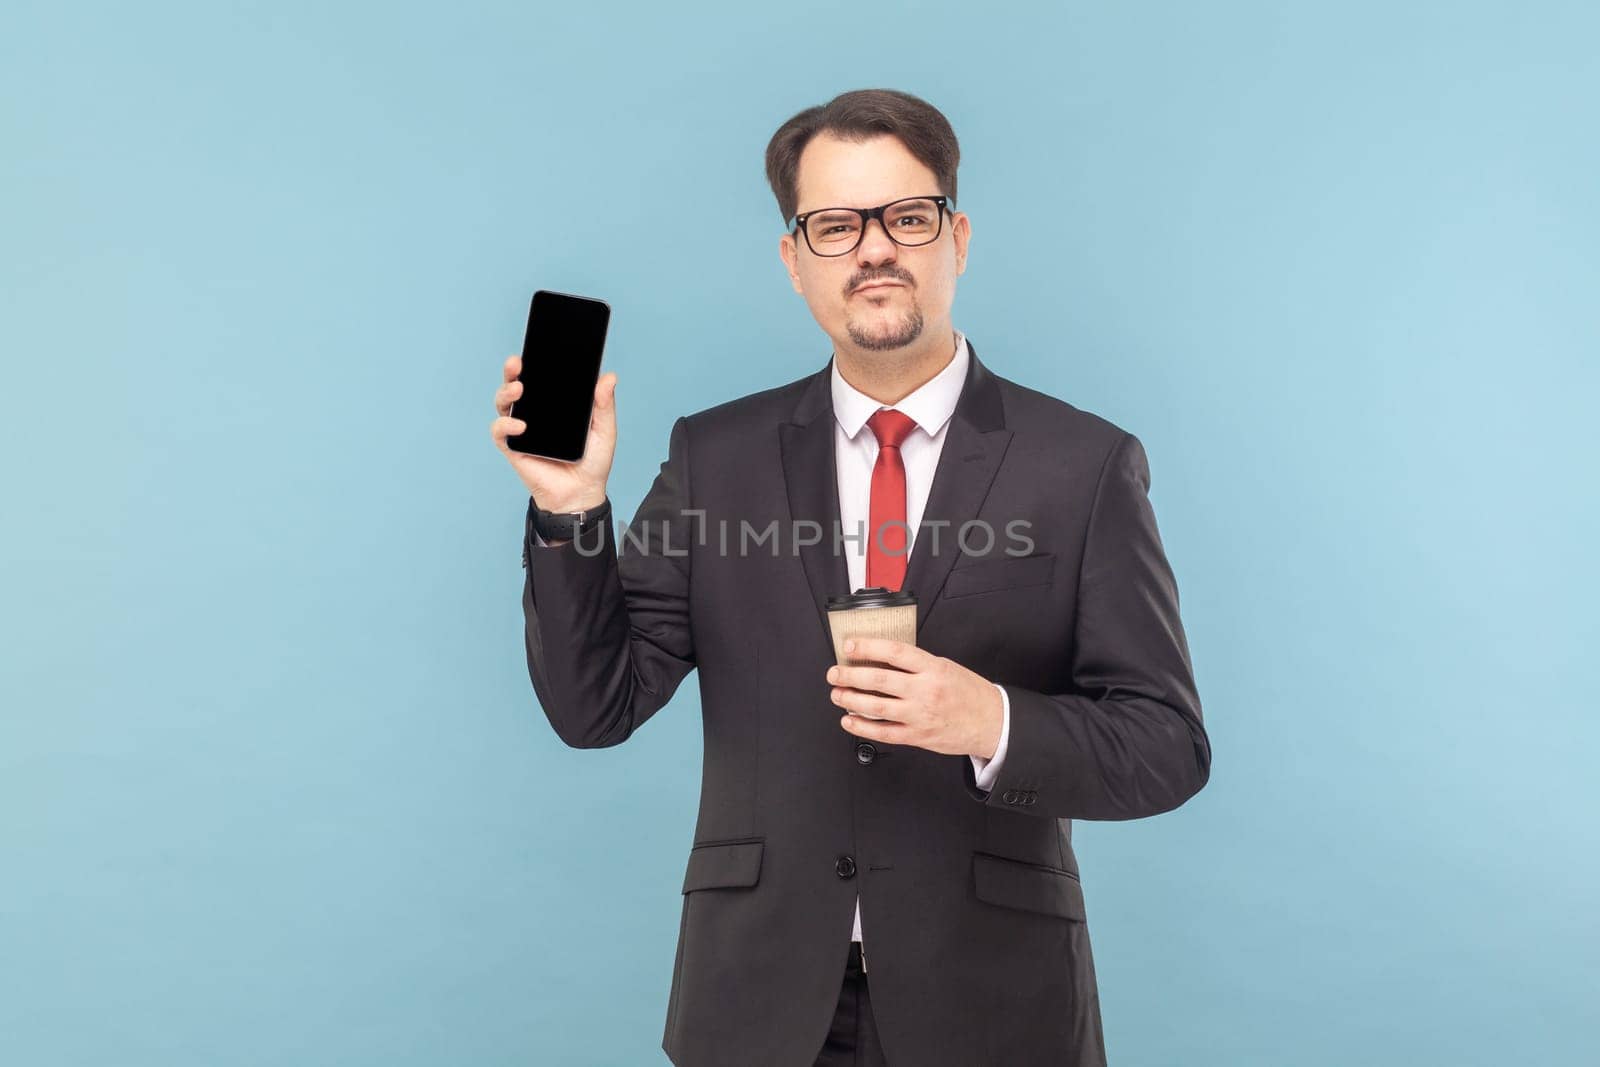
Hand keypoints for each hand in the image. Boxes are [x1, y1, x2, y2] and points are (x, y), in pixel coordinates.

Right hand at [490, 354, 615, 512]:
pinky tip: (521, 426)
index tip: (538, 347)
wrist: (582, 494)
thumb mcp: (604, 430)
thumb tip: (608, 376)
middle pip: (516, 386)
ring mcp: (521, 430)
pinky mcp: (513, 448)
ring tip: (518, 388)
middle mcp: (535, 414)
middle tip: (517, 362)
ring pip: (503, 404)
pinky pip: (500, 432)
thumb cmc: (593, 462)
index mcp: (554, 405)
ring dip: (505, 393)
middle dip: (512, 371)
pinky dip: (506, 426)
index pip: (541, 379)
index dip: (536, 362)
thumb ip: (604, 405)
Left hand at [825, 637, 1003, 758]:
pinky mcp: (917, 736)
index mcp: (932, 668)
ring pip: (876, 707)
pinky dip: (862, 727)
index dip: (867, 648)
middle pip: (878, 681)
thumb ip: (916, 664)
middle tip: (835, 673)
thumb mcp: (945, 667)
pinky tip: (849, 720)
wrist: (991, 722)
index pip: (893, 652)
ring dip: (851, 700)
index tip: (850, 646)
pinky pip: (883, 732)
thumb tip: (882, 658)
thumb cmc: (969, 693)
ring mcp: (919, 715)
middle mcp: (924, 691)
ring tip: (838, 694)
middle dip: (850, 676)